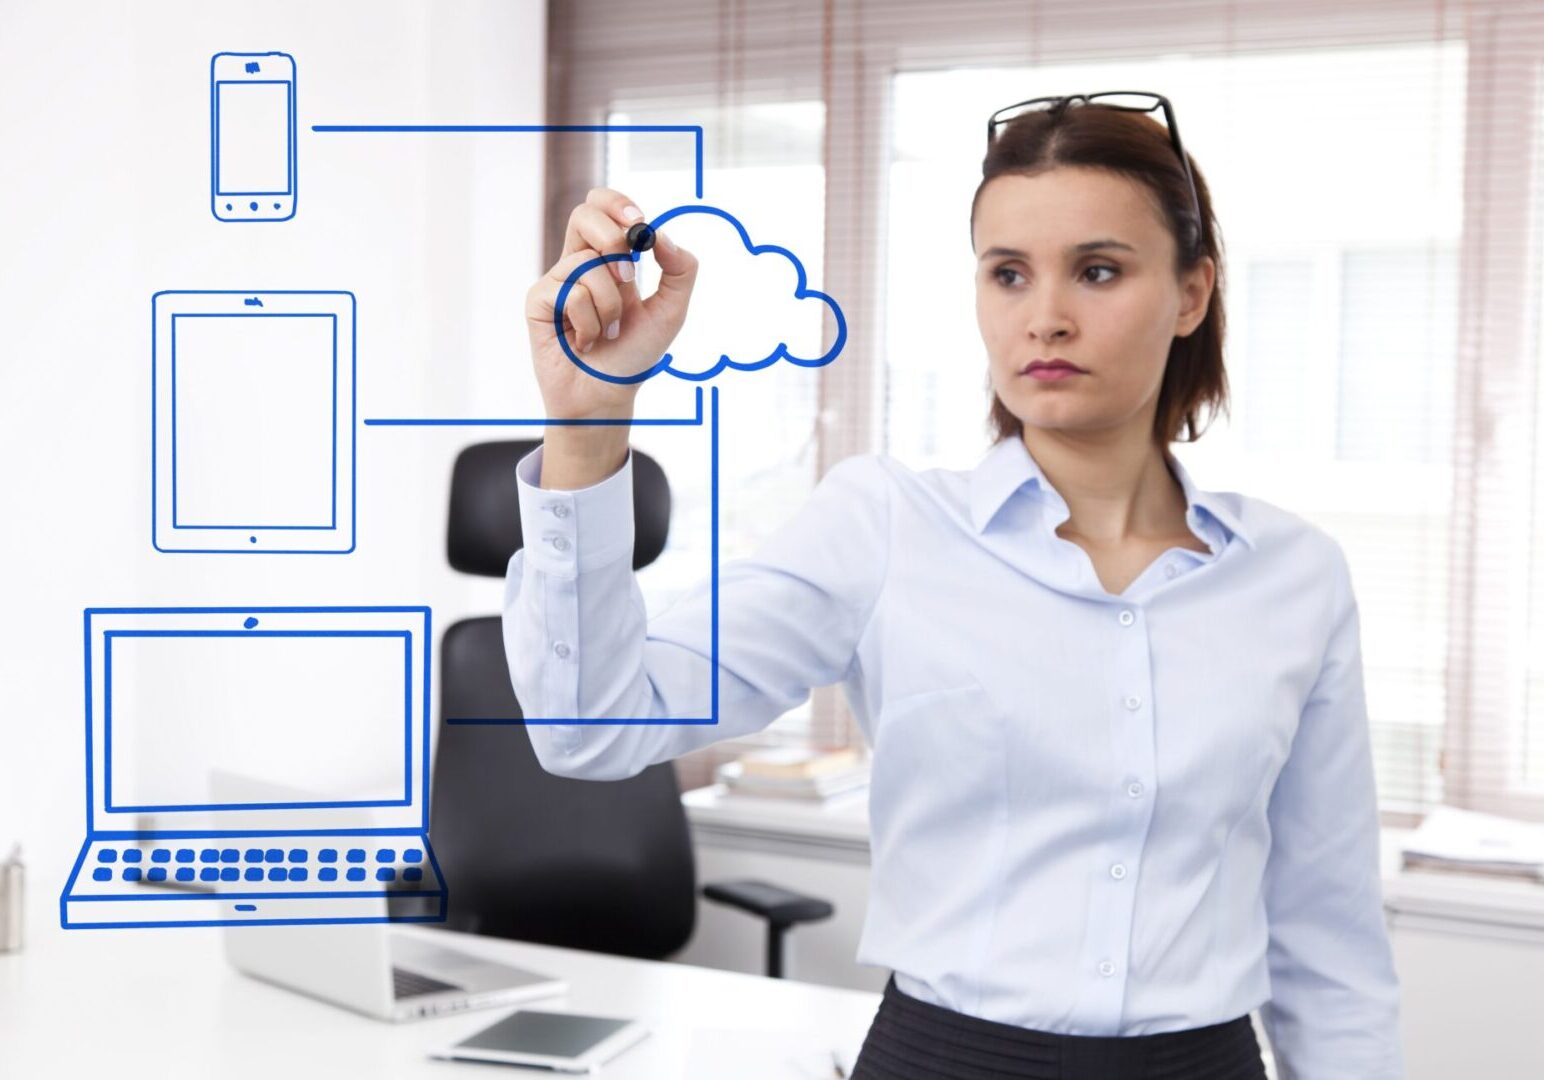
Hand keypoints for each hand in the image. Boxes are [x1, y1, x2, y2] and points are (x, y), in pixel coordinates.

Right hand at [524, 187, 698, 419]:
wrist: (608, 395)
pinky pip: (569, 291)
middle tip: (628, 275)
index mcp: (609, 257)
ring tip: (607, 331)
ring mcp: (557, 279)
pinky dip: (588, 322)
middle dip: (613, 238)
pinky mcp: (539, 300)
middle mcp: (579, 262)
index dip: (617, 204)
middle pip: (584, 214)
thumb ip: (680, 271)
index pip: (603, 208)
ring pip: (586, 263)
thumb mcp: (671, 311)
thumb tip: (661, 235)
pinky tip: (583, 341)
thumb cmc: (635, 355)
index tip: (638, 223)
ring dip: (609, 304)